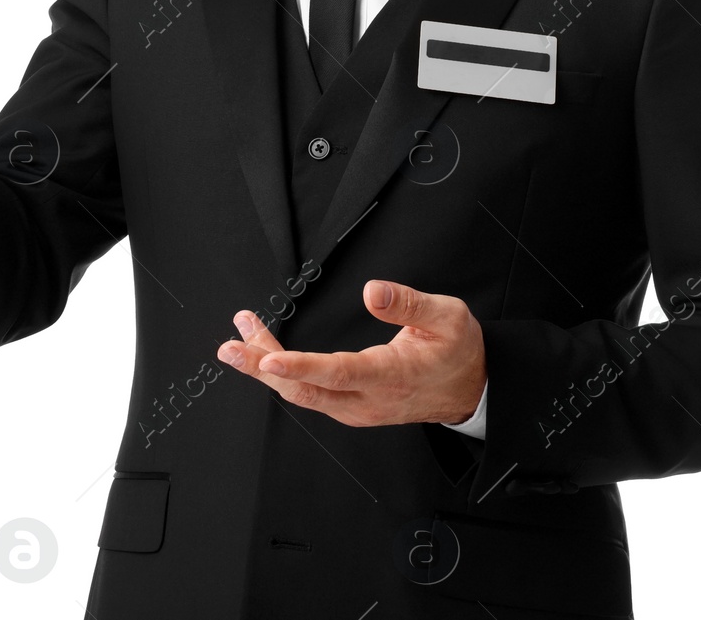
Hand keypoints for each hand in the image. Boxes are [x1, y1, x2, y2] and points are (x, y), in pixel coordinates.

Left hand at [216, 280, 485, 426]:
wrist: (471, 389)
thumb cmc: (458, 350)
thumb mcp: (447, 317)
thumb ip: (409, 303)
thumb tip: (371, 290)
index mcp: (390, 376)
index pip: (336, 373)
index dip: (298, 365)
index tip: (266, 356)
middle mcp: (367, 401)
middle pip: (305, 390)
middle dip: (261, 368)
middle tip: (229, 346)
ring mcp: (357, 410)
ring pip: (302, 395)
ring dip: (266, 368)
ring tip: (238, 339)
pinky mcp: (351, 408)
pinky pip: (310, 395)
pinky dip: (283, 374)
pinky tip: (264, 355)